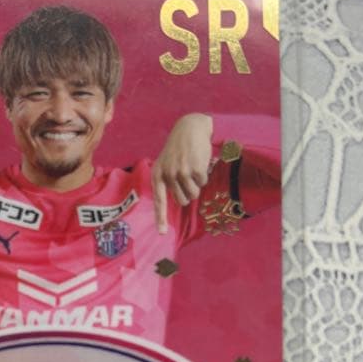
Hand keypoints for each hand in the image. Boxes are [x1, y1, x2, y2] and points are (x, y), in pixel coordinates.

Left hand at [152, 113, 212, 233]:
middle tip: (188, 175)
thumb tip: (180, 202)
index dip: (161, 218)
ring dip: (197, 183)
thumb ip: (168, 181)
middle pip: (183, 200)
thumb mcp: (166, 163)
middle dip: (189, 191)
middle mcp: (168, 175)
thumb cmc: (179, 149)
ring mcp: (181, 173)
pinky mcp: (195, 169)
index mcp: (158, 175)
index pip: (159, 200)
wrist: (190, 128)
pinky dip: (204, 174)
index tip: (163, 233)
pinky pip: (203, 182)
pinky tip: (199, 161)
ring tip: (193, 166)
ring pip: (194, 193)